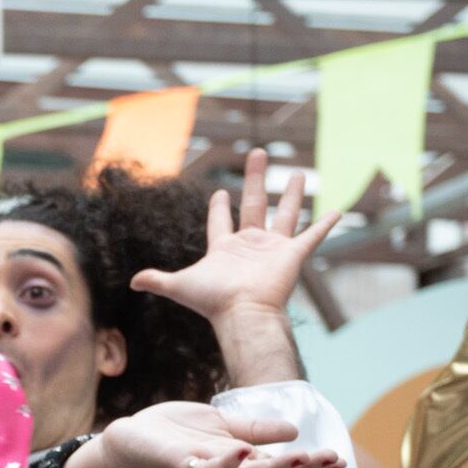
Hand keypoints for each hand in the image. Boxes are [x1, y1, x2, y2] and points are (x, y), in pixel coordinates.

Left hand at [90, 400, 348, 467]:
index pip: (282, 467)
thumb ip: (257, 431)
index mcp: (242, 460)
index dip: (311, 466)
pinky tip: (241, 451)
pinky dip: (223, 462)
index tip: (340, 459)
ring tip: (300, 457)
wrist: (133, 439)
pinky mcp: (178, 465)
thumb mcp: (225, 428)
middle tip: (331, 461)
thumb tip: (295, 429)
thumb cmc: (179, 434)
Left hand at [132, 149, 334, 331]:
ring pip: (284, 214)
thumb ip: (158, 280)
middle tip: (257, 153)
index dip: (220, 207)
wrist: (242, 314)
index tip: (221, 191)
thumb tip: (132, 282)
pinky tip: (335, 211)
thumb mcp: (179, 285)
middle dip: (256, 178)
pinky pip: (312, 236)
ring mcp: (273, 249)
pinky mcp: (293, 255)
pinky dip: (324, 225)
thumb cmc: (213, 301)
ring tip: (297, 172)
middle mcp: (250, 245)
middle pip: (254, 204)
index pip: (221, 221)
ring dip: (292, 194)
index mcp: (225, 248)